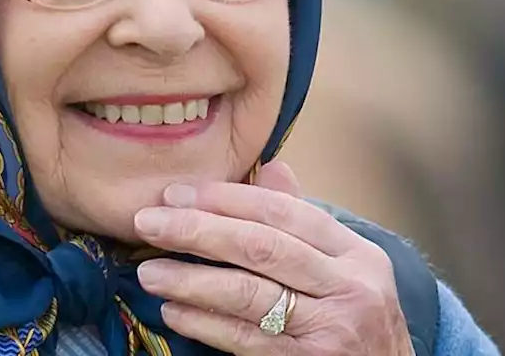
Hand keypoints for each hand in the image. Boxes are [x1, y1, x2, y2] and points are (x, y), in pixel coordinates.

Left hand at [132, 162, 414, 354]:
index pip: (283, 211)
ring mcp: (333, 329)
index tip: (175, 193)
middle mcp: (351, 287)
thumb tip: (272, 166)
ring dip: (190, 279)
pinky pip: (246, 339)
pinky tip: (174, 312)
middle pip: (261, 246)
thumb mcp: (345, 272)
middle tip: (147, 223)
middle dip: (197, 230)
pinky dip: (205, 323)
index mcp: (357, 254)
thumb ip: (304, 225)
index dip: (224, 198)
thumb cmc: (357, 326)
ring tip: (149, 272)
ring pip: (249, 293)